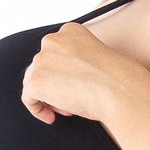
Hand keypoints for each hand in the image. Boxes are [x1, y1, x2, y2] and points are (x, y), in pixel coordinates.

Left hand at [19, 21, 146, 128]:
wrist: (121, 91)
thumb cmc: (117, 80)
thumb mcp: (96, 60)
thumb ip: (76, 62)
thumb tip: (60, 79)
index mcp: (69, 30)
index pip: (54, 53)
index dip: (62, 73)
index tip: (76, 87)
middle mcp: (52, 40)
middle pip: (41, 67)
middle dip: (54, 86)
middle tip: (71, 103)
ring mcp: (41, 60)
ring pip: (33, 82)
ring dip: (48, 98)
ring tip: (68, 110)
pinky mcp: (36, 81)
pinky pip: (28, 99)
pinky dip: (38, 110)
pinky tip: (52, 118)